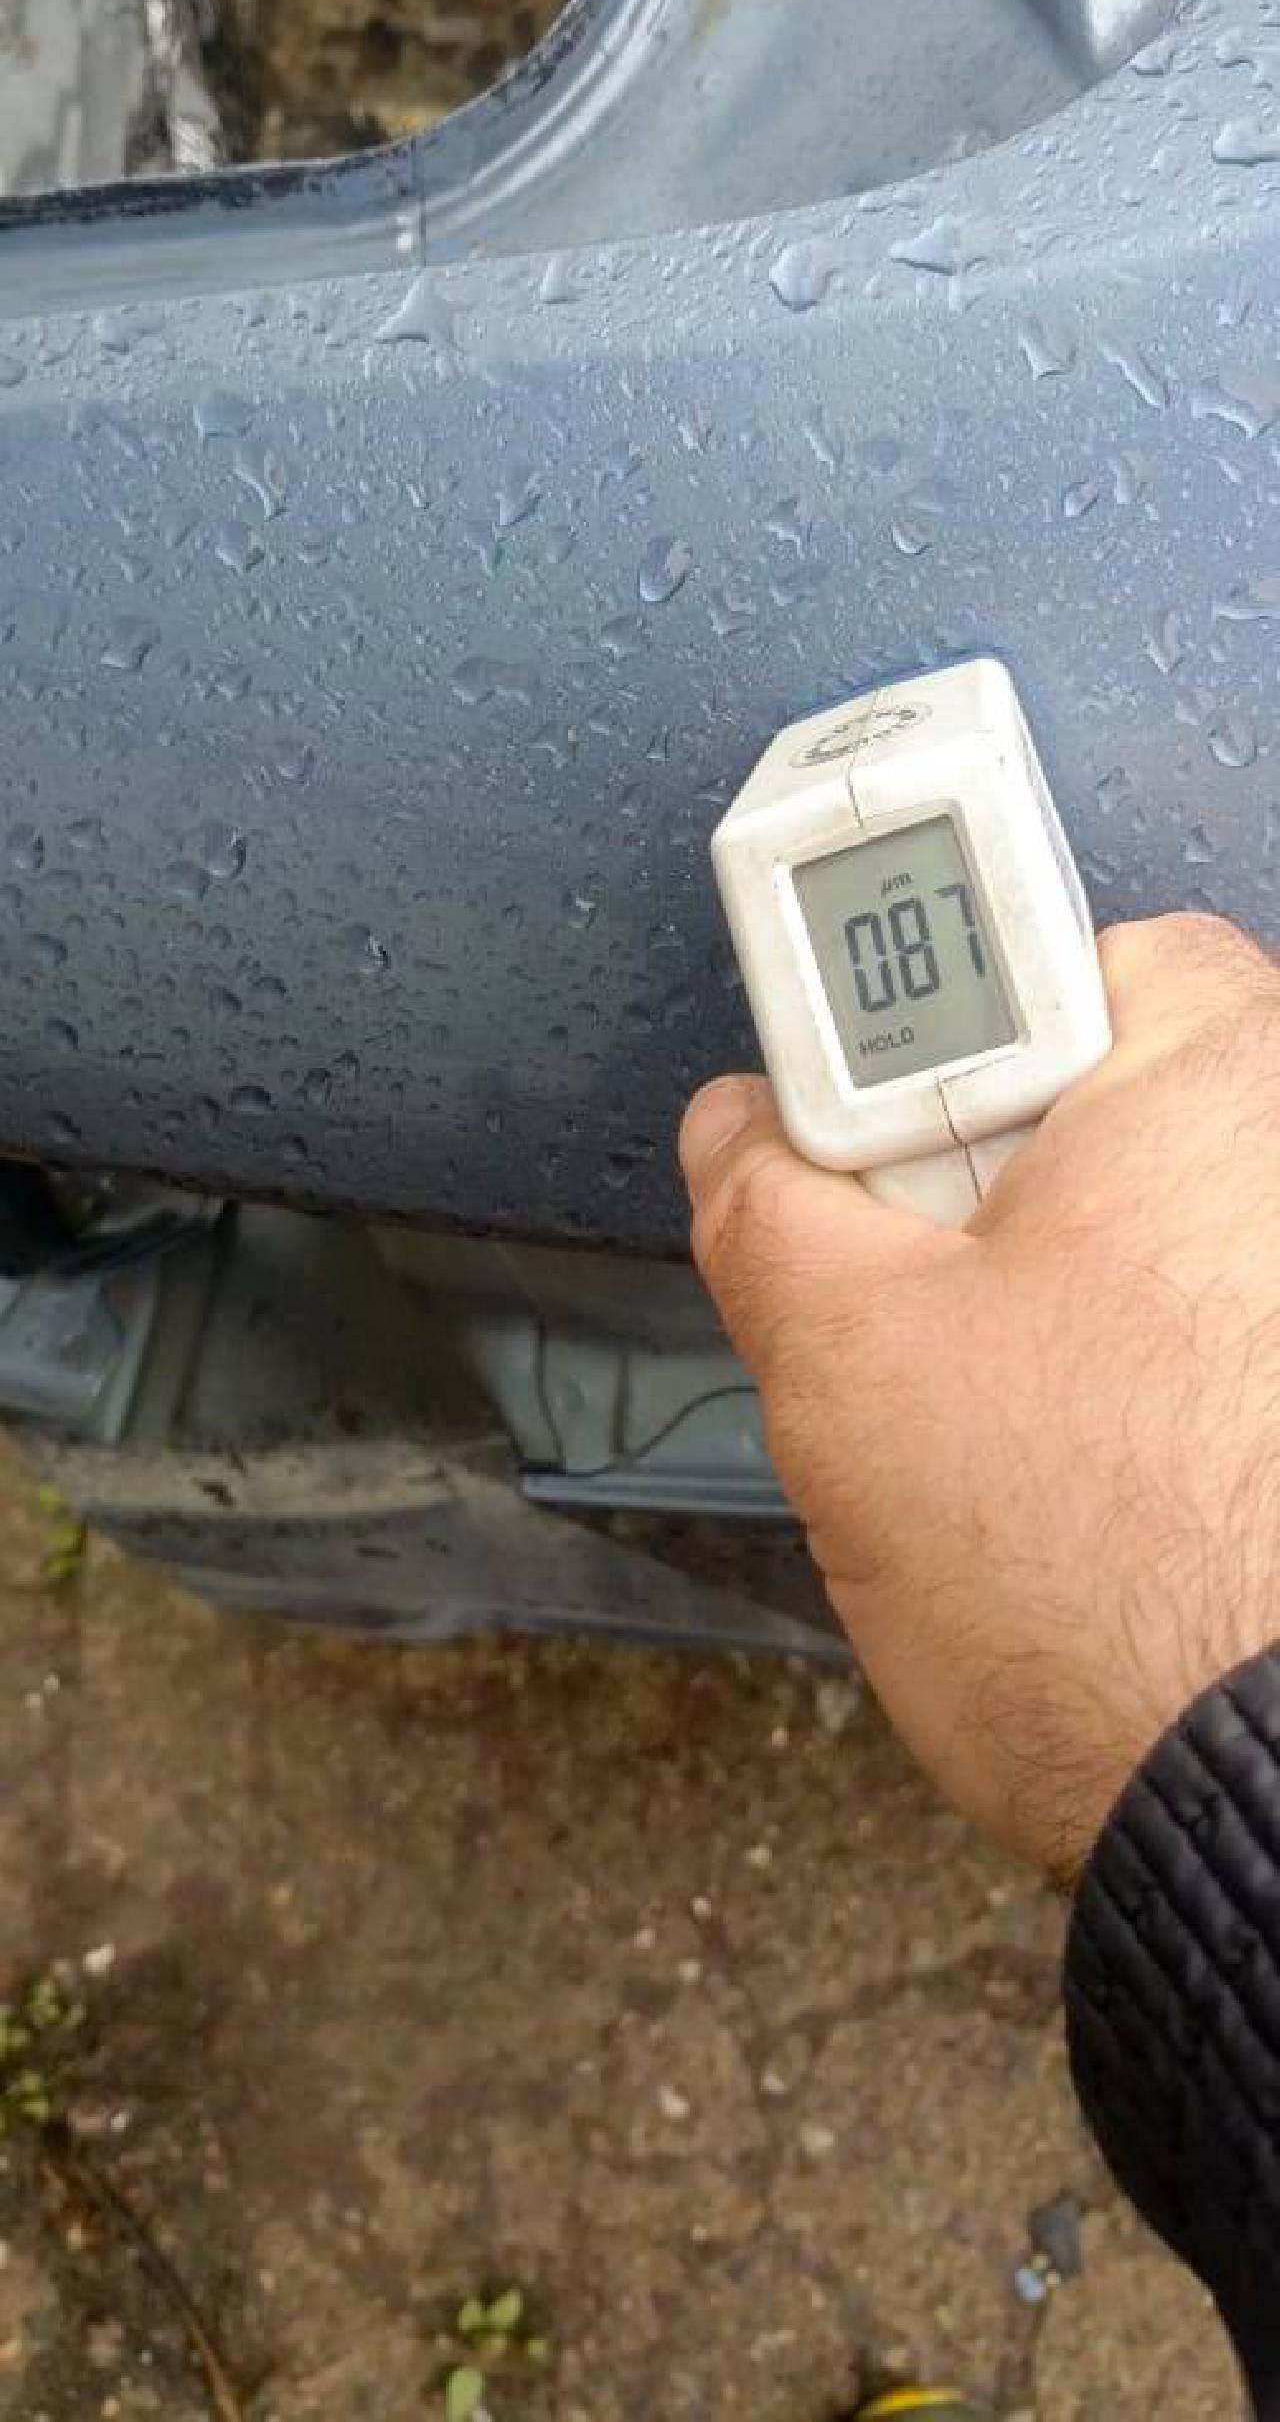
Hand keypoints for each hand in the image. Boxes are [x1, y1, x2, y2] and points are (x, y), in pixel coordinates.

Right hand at [680, 915, 1279, 1880]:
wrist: (1252, 1802)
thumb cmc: (1099, 1575)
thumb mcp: (841, 1350)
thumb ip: (763, 1195)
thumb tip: (739, 1133)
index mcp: (1212, 1083)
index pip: (1057, 947)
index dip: (927, 1031)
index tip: (860, 1107)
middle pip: (1090, 1103)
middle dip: (972, 1190)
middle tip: (909, 1295)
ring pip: (1130, 1244)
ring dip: (1035, 1305)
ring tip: (978, 1425)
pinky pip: (1188, 1350)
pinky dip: (1118, 1392)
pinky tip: (1059, 1493)